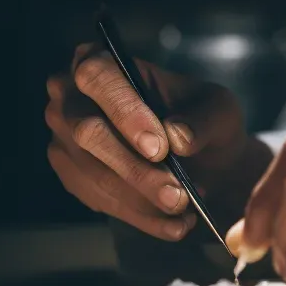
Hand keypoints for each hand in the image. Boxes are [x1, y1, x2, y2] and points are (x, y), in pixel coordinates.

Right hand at [46, 43, 267, 239]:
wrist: (204, 157)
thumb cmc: (205, 120)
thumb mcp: (220, 111)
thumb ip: (203, 119)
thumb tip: (177, 136)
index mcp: (102, 60)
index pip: (97, 76)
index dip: (125, 111)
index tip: (159, 147)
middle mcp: (71, 95)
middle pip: (87, 130)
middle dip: (135, 168)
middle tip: (177, 194)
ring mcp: (65, 137)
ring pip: (92, 172)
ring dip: (140, 198)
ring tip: (183, 210)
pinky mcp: (72, 175)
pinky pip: (98, 198)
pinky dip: (140, 216)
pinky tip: (173, 224)